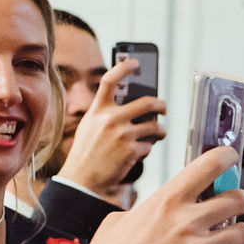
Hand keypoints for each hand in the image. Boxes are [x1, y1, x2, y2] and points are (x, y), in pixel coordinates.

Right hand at [56, 58, 165, 197]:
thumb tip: (134, 105)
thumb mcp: (90, 127)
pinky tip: (139, 153)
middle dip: (161, 105)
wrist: (81, 181)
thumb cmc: (86, 154)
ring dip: (160, 131)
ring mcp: (122, 134)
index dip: (124, 68)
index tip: (135, 63)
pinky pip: (149, 146)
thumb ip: (107, 114)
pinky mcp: (131, 151)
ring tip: (158, 134)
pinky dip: (147, 149)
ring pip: (154, 126)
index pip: (110, 80)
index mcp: (97, 110)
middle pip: (147, 103)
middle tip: (163, 109)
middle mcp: (110, 119)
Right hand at [68, 147, 243, 243]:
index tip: (230, 158)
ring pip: (242, 233)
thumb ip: (150, 209)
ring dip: (239, 233)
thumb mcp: (121, 220)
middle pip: (238, 199)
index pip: (210, 165)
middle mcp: (188, 221)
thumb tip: (164, 207)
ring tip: (229, 236)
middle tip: (240, 202)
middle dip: (243, 199)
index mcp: (167, 200)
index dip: (226, 157)